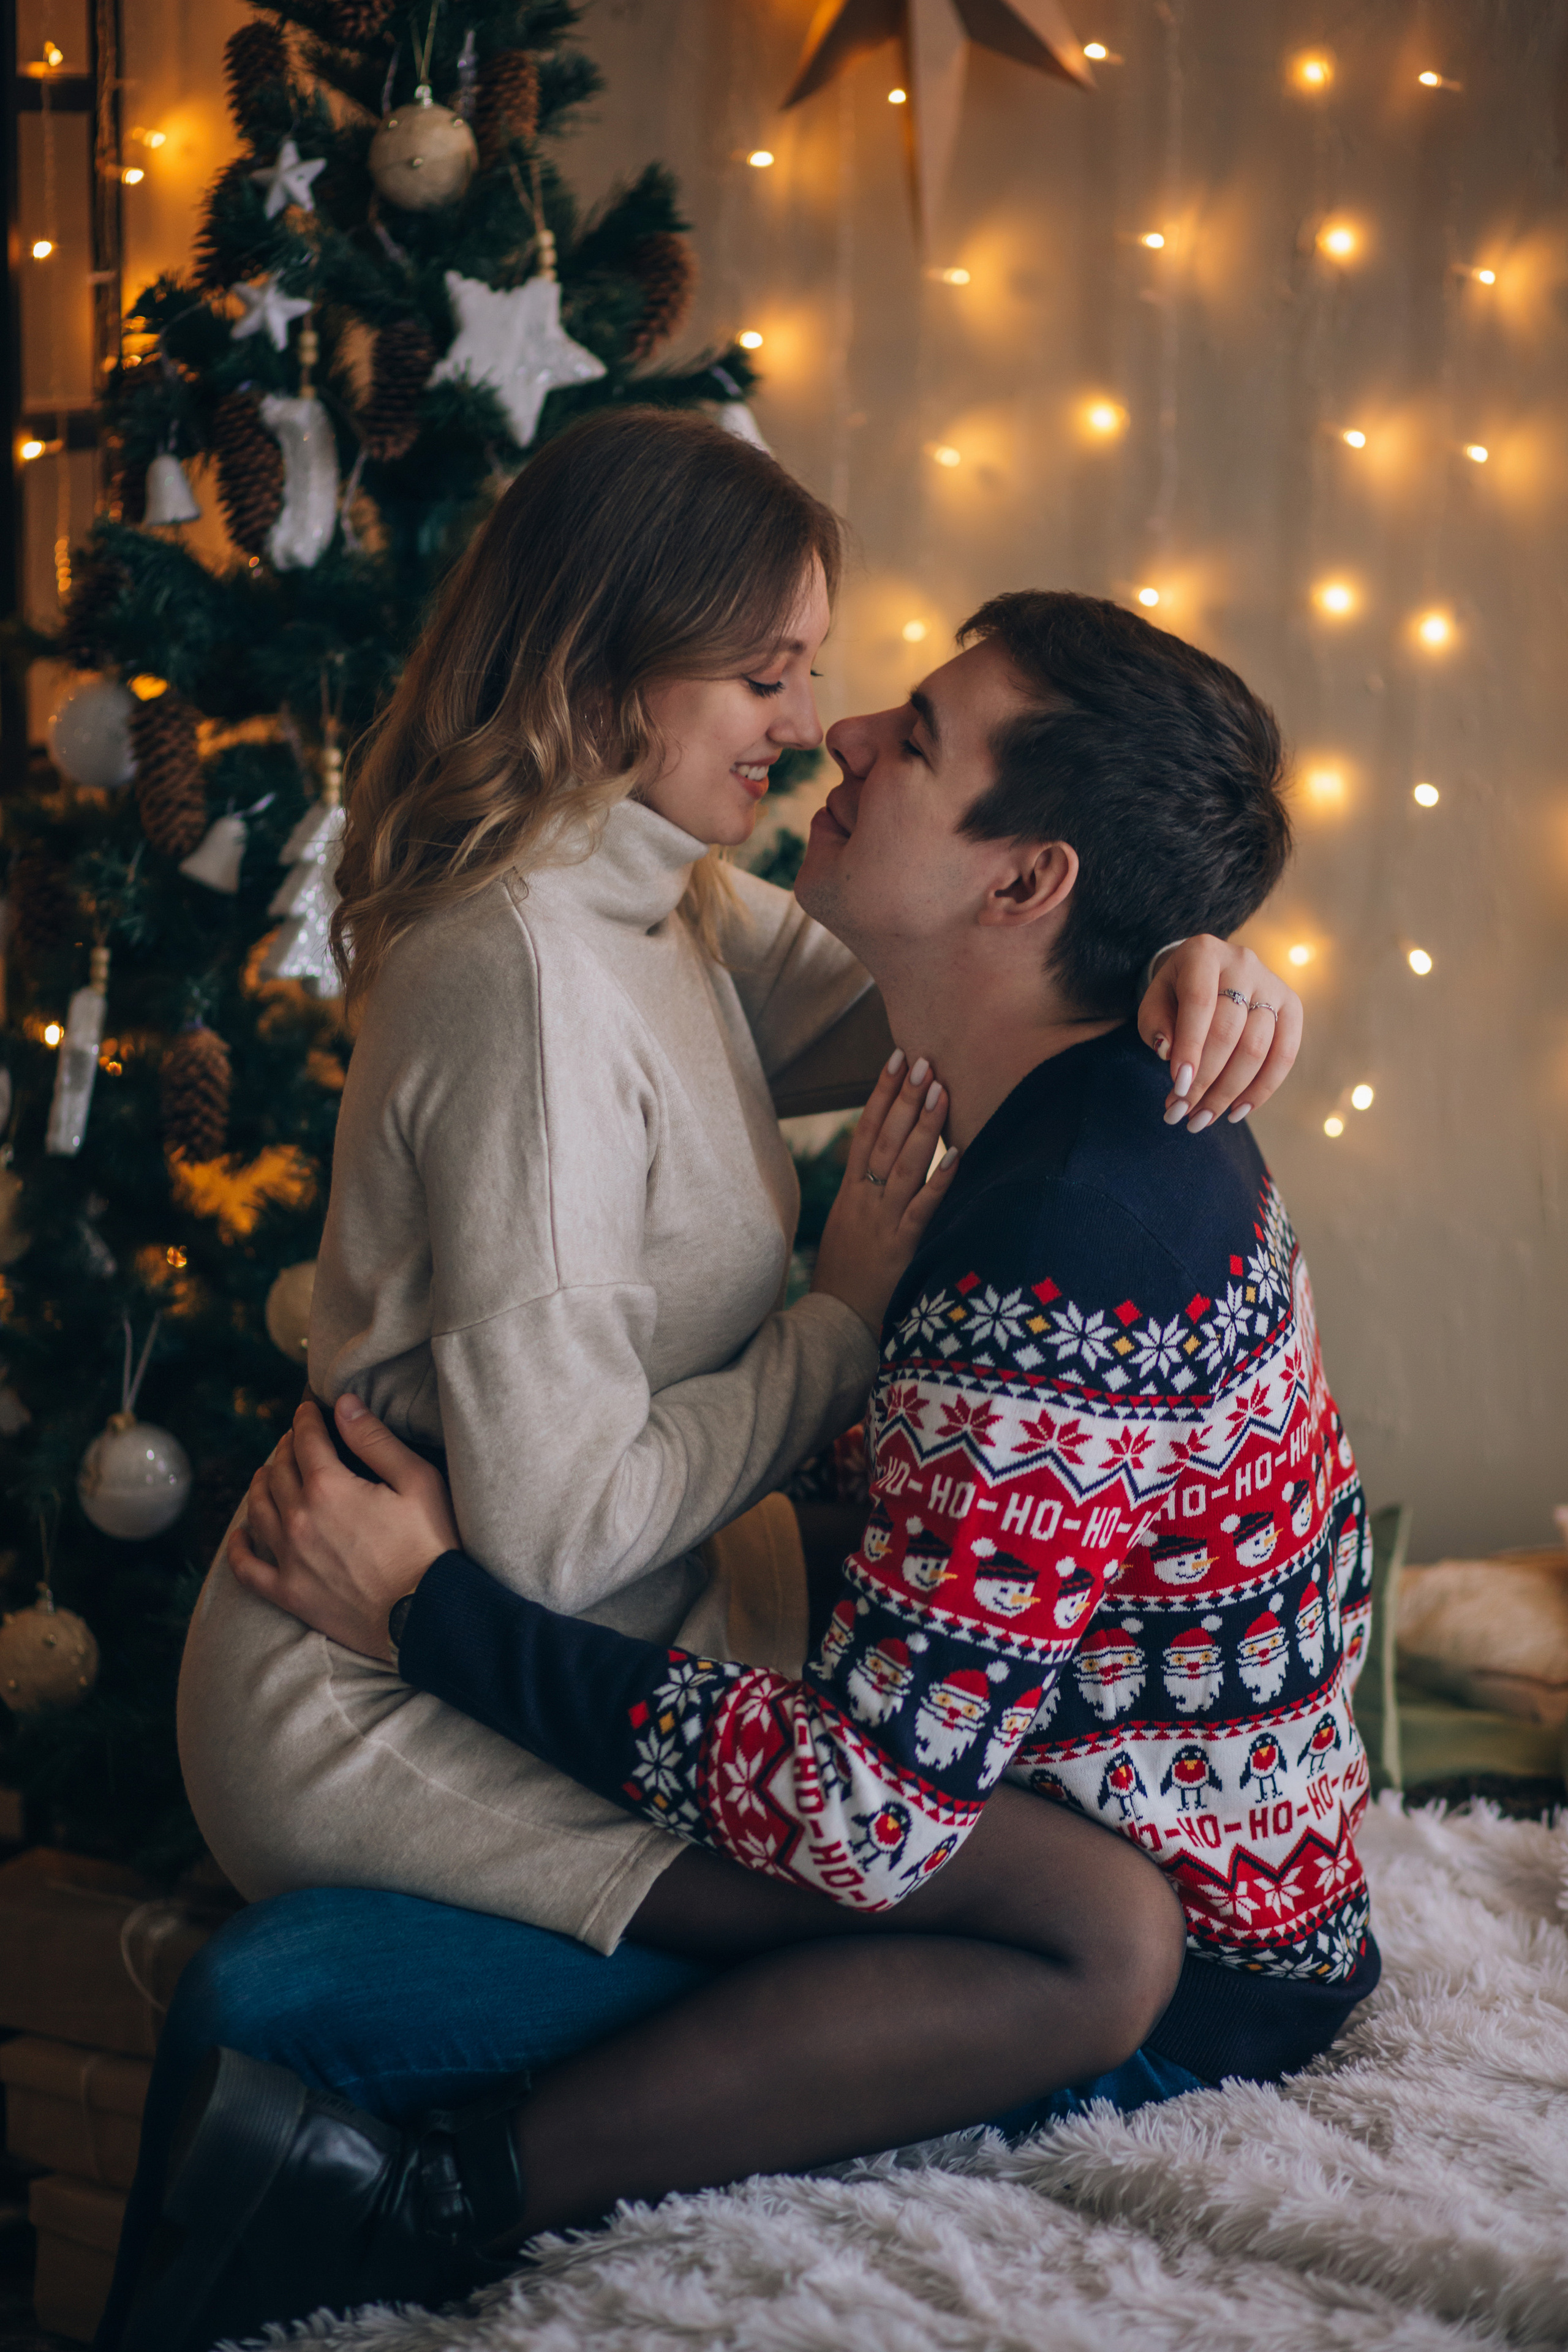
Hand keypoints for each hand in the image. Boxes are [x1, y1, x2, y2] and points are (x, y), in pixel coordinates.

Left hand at [227, 1395, 459, 1663]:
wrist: (431, 1616)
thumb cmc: (432, 1545)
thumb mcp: (417, 1481)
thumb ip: (375, 1439)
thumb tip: (343, 1404)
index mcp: (329, 1487)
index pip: (306, 1440)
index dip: (306, 1419)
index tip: (308, 1409)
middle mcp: (299, 1519)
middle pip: (278, 1471)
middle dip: (286, 1448)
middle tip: (295, 1439)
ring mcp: (289, 1559)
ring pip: (258, 1510)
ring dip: (261, 1484)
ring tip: (269, 1474)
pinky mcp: (289, 1594)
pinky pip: (248, 1569)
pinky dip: (239, 1548)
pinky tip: (241, 1535)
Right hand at [810, 1049, 958, 1338]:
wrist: (832, 1325)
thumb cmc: (843, 1279)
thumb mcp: (845, 1230)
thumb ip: (863, 1197)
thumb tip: (880, 1165)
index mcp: (849, 1194)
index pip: (865, 1132)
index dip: (881, 1094)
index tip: (896, 1060)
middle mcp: (863, 1201)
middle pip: (884, 1139)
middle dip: (904, 1099)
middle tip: (923, 1061)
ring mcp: (881, 1222)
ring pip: (904, 1165)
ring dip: (924, 1127)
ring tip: (941, 1091)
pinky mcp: (899, 1248)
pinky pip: (922, 1208)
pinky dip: (940, 1181)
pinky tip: (957, 1155)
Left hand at [1137, 937, 1301, 1130]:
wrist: (1210, 972)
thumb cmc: (1176, 993)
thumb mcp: (1155, 1001)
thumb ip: (1156, 1024)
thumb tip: (1168, 1053)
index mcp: (1204, 953)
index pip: (1200, 1004)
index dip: (1191, 1048)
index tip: (1177, 1087)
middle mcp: (1243, 963)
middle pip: (1229, 1031)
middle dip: (1205, 1079)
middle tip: (1183, 1113)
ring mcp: (1272, 985)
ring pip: (1257, 1048)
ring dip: (1229, 1092)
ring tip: (1202, 1118)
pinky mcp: (1292, 1006)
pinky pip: (1285, 1055)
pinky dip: (1261, 1089)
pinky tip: (1237, 1111)